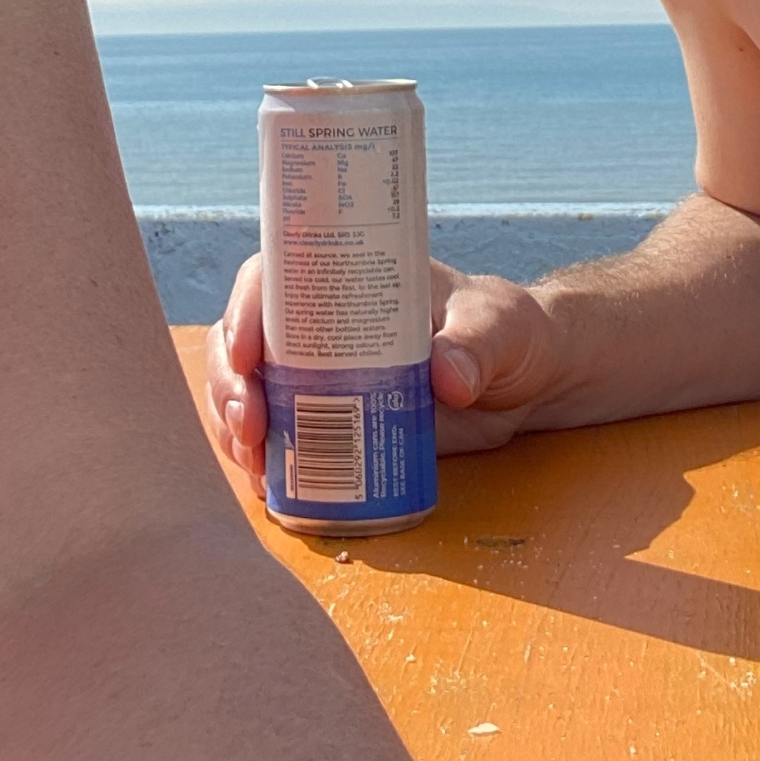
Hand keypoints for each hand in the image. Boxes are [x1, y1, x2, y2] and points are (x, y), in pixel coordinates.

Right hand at [203, 252, 561, 493]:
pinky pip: (278, 436)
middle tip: (248, 426)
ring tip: (252, 462)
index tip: (248, 356)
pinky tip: (263, 483)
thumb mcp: (499, 327)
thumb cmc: (512, 331)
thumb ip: (478, 345)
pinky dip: (260, 459)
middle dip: (230, 382)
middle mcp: (320, 324)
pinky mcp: (333, 424)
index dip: (246, 312)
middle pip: (245, 340)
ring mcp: (321, 376)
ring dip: (234, 424)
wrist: (529, 382)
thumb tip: (449, 380)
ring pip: (250, 389)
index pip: (275, 279)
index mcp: (347, 277)